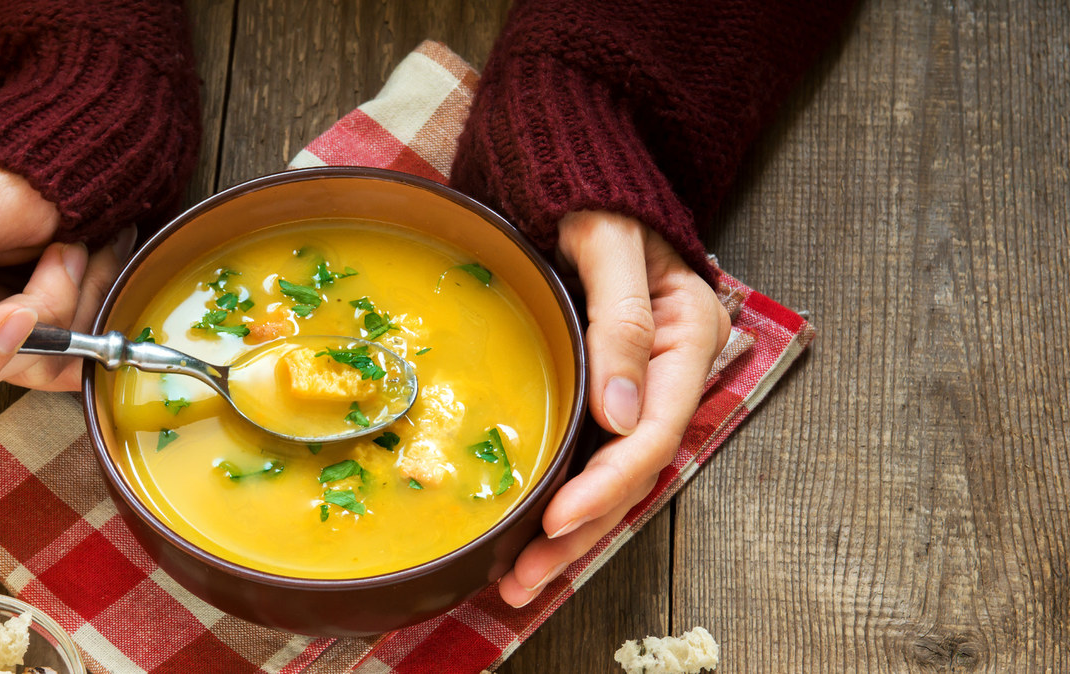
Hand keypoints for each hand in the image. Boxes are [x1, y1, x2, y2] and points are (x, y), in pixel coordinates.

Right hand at [0, 152, 134, 395]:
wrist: (73, 149)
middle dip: (38, 320)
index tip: (22, 314)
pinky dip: (92, 312)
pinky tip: (93, 263)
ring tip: (82, 244)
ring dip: (76, 302)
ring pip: (30, 364)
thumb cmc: (23, 159)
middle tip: (69, 255)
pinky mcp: (25, 336)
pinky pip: (65, 357)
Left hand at [500, 211, 730, 606]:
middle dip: (582, 532)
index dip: (607, 483)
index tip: (559, 519)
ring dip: (570, 532)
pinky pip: (588, 454)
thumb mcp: (609, 243)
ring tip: (519, 581)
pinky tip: (531, 534)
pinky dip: (563, 498)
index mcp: (685, 337)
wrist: (580, 173)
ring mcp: (637, 385)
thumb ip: (620, 320)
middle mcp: (667, 373)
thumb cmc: (597, 195)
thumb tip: (618, 414)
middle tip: (525, 579)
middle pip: (632, 471)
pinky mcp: (602, 388)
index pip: (653, 431)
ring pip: (610, 475)